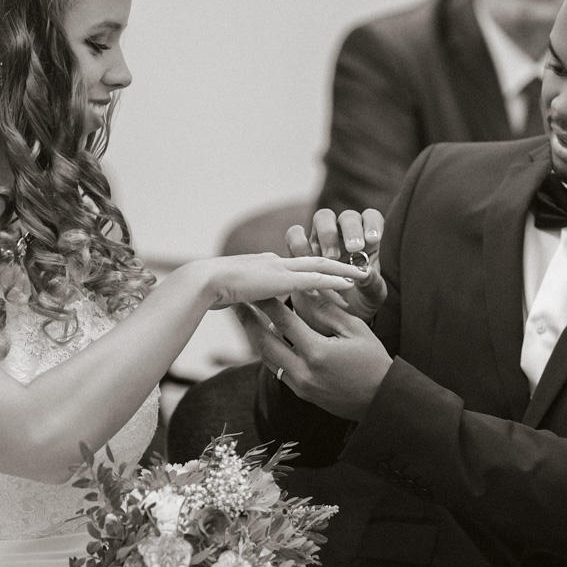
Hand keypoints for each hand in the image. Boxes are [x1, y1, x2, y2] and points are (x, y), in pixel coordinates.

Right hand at [187, 253, 367, 308]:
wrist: (203, 283)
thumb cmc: (209, 291)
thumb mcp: (232, 295)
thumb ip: (244, 299)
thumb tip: (244, 307)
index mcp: (265, 266)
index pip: (295, 267)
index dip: (314, 271)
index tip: (330, 277)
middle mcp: (276, 262)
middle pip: (314, 260)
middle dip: (337, 264)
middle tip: (357, 269)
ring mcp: (280, 268)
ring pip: (321, 264)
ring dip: (343, 269)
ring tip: (363, 274)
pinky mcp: (282, 278)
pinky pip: (316, 277)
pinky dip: (335, 279)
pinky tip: (351, 283)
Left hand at [234, 293, 392, 420]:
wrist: (379, 400)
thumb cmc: (373, 361)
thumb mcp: (355, 330)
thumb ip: (326, 311)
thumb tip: (305, 291)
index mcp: (317, 352)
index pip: (284, 322)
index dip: (268, 302)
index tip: (257, 287)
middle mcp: (303, 371)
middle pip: (264, 341)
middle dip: (249, 320)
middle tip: (237, 302)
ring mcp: (299, 384)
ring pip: (267, 357)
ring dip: (254, 336)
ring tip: (245, 318)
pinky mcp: (300, 392)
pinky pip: (276, 369)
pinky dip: (268, 351)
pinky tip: (264, 337)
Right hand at [286, 209, 386, 320]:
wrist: (334, 318)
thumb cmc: (358, 301)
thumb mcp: (371, 297)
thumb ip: (372, 284)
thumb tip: (367, 272)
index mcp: (367, 241)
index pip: (371, 218)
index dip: (372, 224)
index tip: (372, 239)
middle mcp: (345, 234)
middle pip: (347, 216)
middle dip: (351, 230)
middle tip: (353, 249)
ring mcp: (322, 238)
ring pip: (322, 218)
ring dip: (326, 235)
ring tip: (331, 258)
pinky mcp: (301, 249)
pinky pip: (296, 234)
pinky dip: (301, 245)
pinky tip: (307, 264)